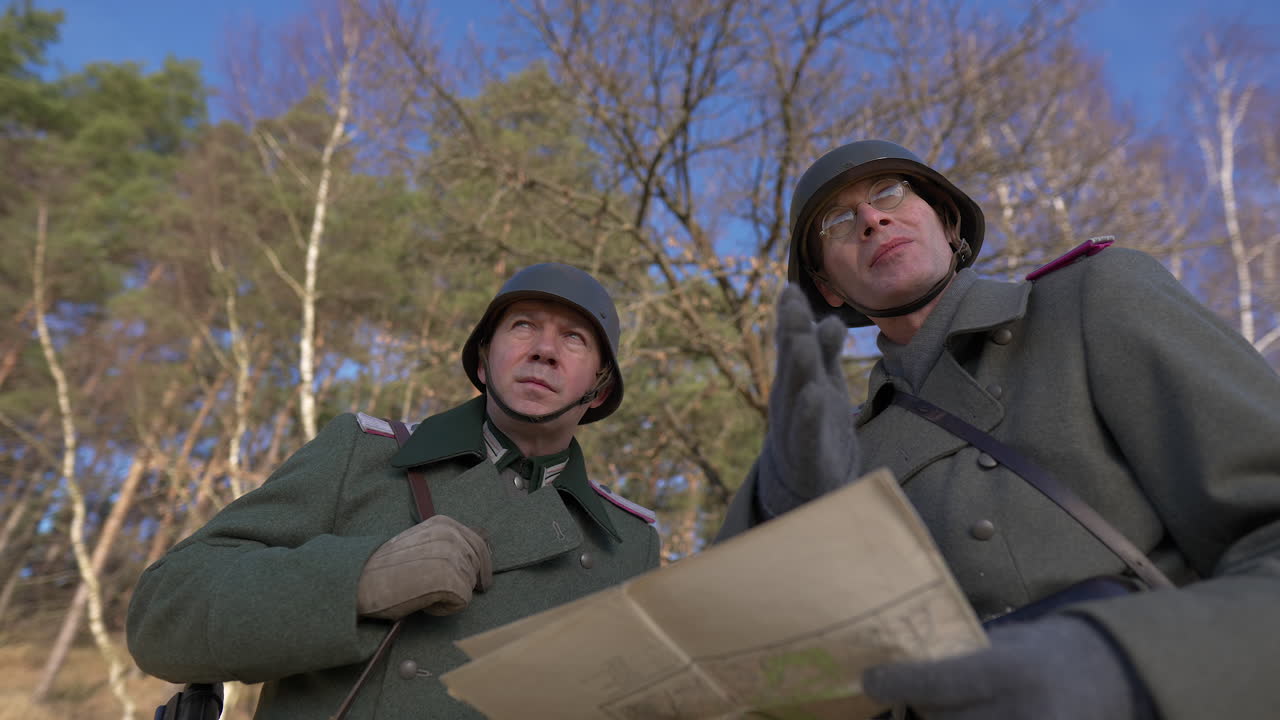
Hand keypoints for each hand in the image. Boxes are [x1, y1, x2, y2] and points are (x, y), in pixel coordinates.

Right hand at [356, 515, 493, 619]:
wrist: (362, 581)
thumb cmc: (386, 567)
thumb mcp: (420, 542)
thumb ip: (445, 543)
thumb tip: (476, 553)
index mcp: (444, 523)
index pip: (479, 543)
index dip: (483, 566)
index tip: (483, 582)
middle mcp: (452, 536)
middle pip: (476, 566)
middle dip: (464, 581)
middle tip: (438, 590)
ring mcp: (453, 558)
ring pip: (469, 585)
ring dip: (450, 594)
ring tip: (422, 591)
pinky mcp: (452, 581)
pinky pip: (462, 602)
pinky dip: (444, 608)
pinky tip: (424, 602)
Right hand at [756, 285, 859, 515]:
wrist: (806, 487)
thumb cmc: (815, 429)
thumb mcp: (823, 386)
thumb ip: (824, 354)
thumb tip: (829, 318)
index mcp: (795, 381)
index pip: (792, 344)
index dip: (790, 317)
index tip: (790, 288)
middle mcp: (790, 400)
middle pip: (791, 363)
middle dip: (792, 333)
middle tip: (793, 303)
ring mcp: (795, 428)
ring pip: (795, 394)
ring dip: (798, 368)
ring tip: (803, 342)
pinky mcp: (807, 456)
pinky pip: (806, 434)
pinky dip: (808, 415)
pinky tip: (813, 396)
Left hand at [861, 615, 1153, 719]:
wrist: (1115, 674)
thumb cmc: (1047, 650)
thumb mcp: (1006, 641)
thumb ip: (961, 656)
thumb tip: (905, 666)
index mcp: (1009, 670)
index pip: (939, 681)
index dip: (897, 683)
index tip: (870, 680)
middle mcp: (1022, 710)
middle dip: (916, 716)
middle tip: (901, 707)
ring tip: (936, 712)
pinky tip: (962, 718)